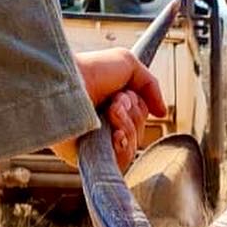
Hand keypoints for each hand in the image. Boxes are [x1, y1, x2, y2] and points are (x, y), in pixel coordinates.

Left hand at [73, 50, 166, 169]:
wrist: (65, 84)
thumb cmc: (88, 70)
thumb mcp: (127, 64)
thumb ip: (151, 85)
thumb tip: (161, 112)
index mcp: (108, 109)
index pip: (138, 119)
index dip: (137, 108)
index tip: (124, 94)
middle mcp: (102, 127)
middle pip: (138, 134)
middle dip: (132, 116)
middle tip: (114, 103)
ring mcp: (96, 145)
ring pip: (132, 148)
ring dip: (127, 127)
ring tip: (110, 113)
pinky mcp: (90, 159)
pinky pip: (120, 163)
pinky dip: (122, 147)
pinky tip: (113, 135)